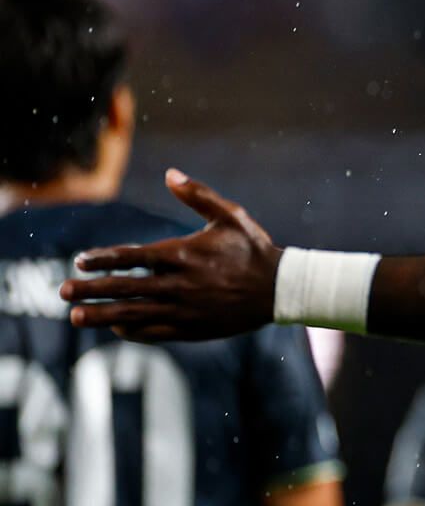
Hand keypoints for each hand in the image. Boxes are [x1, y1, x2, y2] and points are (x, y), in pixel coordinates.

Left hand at [62, 169, 280, 339]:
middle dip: (90, 289)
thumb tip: (170, 174)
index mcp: (183, 255)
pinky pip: (154, 331)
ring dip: (101, 315)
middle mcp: (178, 284)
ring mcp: (184, 309)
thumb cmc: (253, 249)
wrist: (280, 289)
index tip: (81, 260)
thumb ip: (198, 195)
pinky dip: (131, 330)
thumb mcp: (231, 215)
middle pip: (124, 288)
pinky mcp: (192, 328)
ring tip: (75, 317)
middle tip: (63, 291)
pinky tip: (114, 328)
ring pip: (133, 314)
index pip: (132, 257)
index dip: (103, 258)